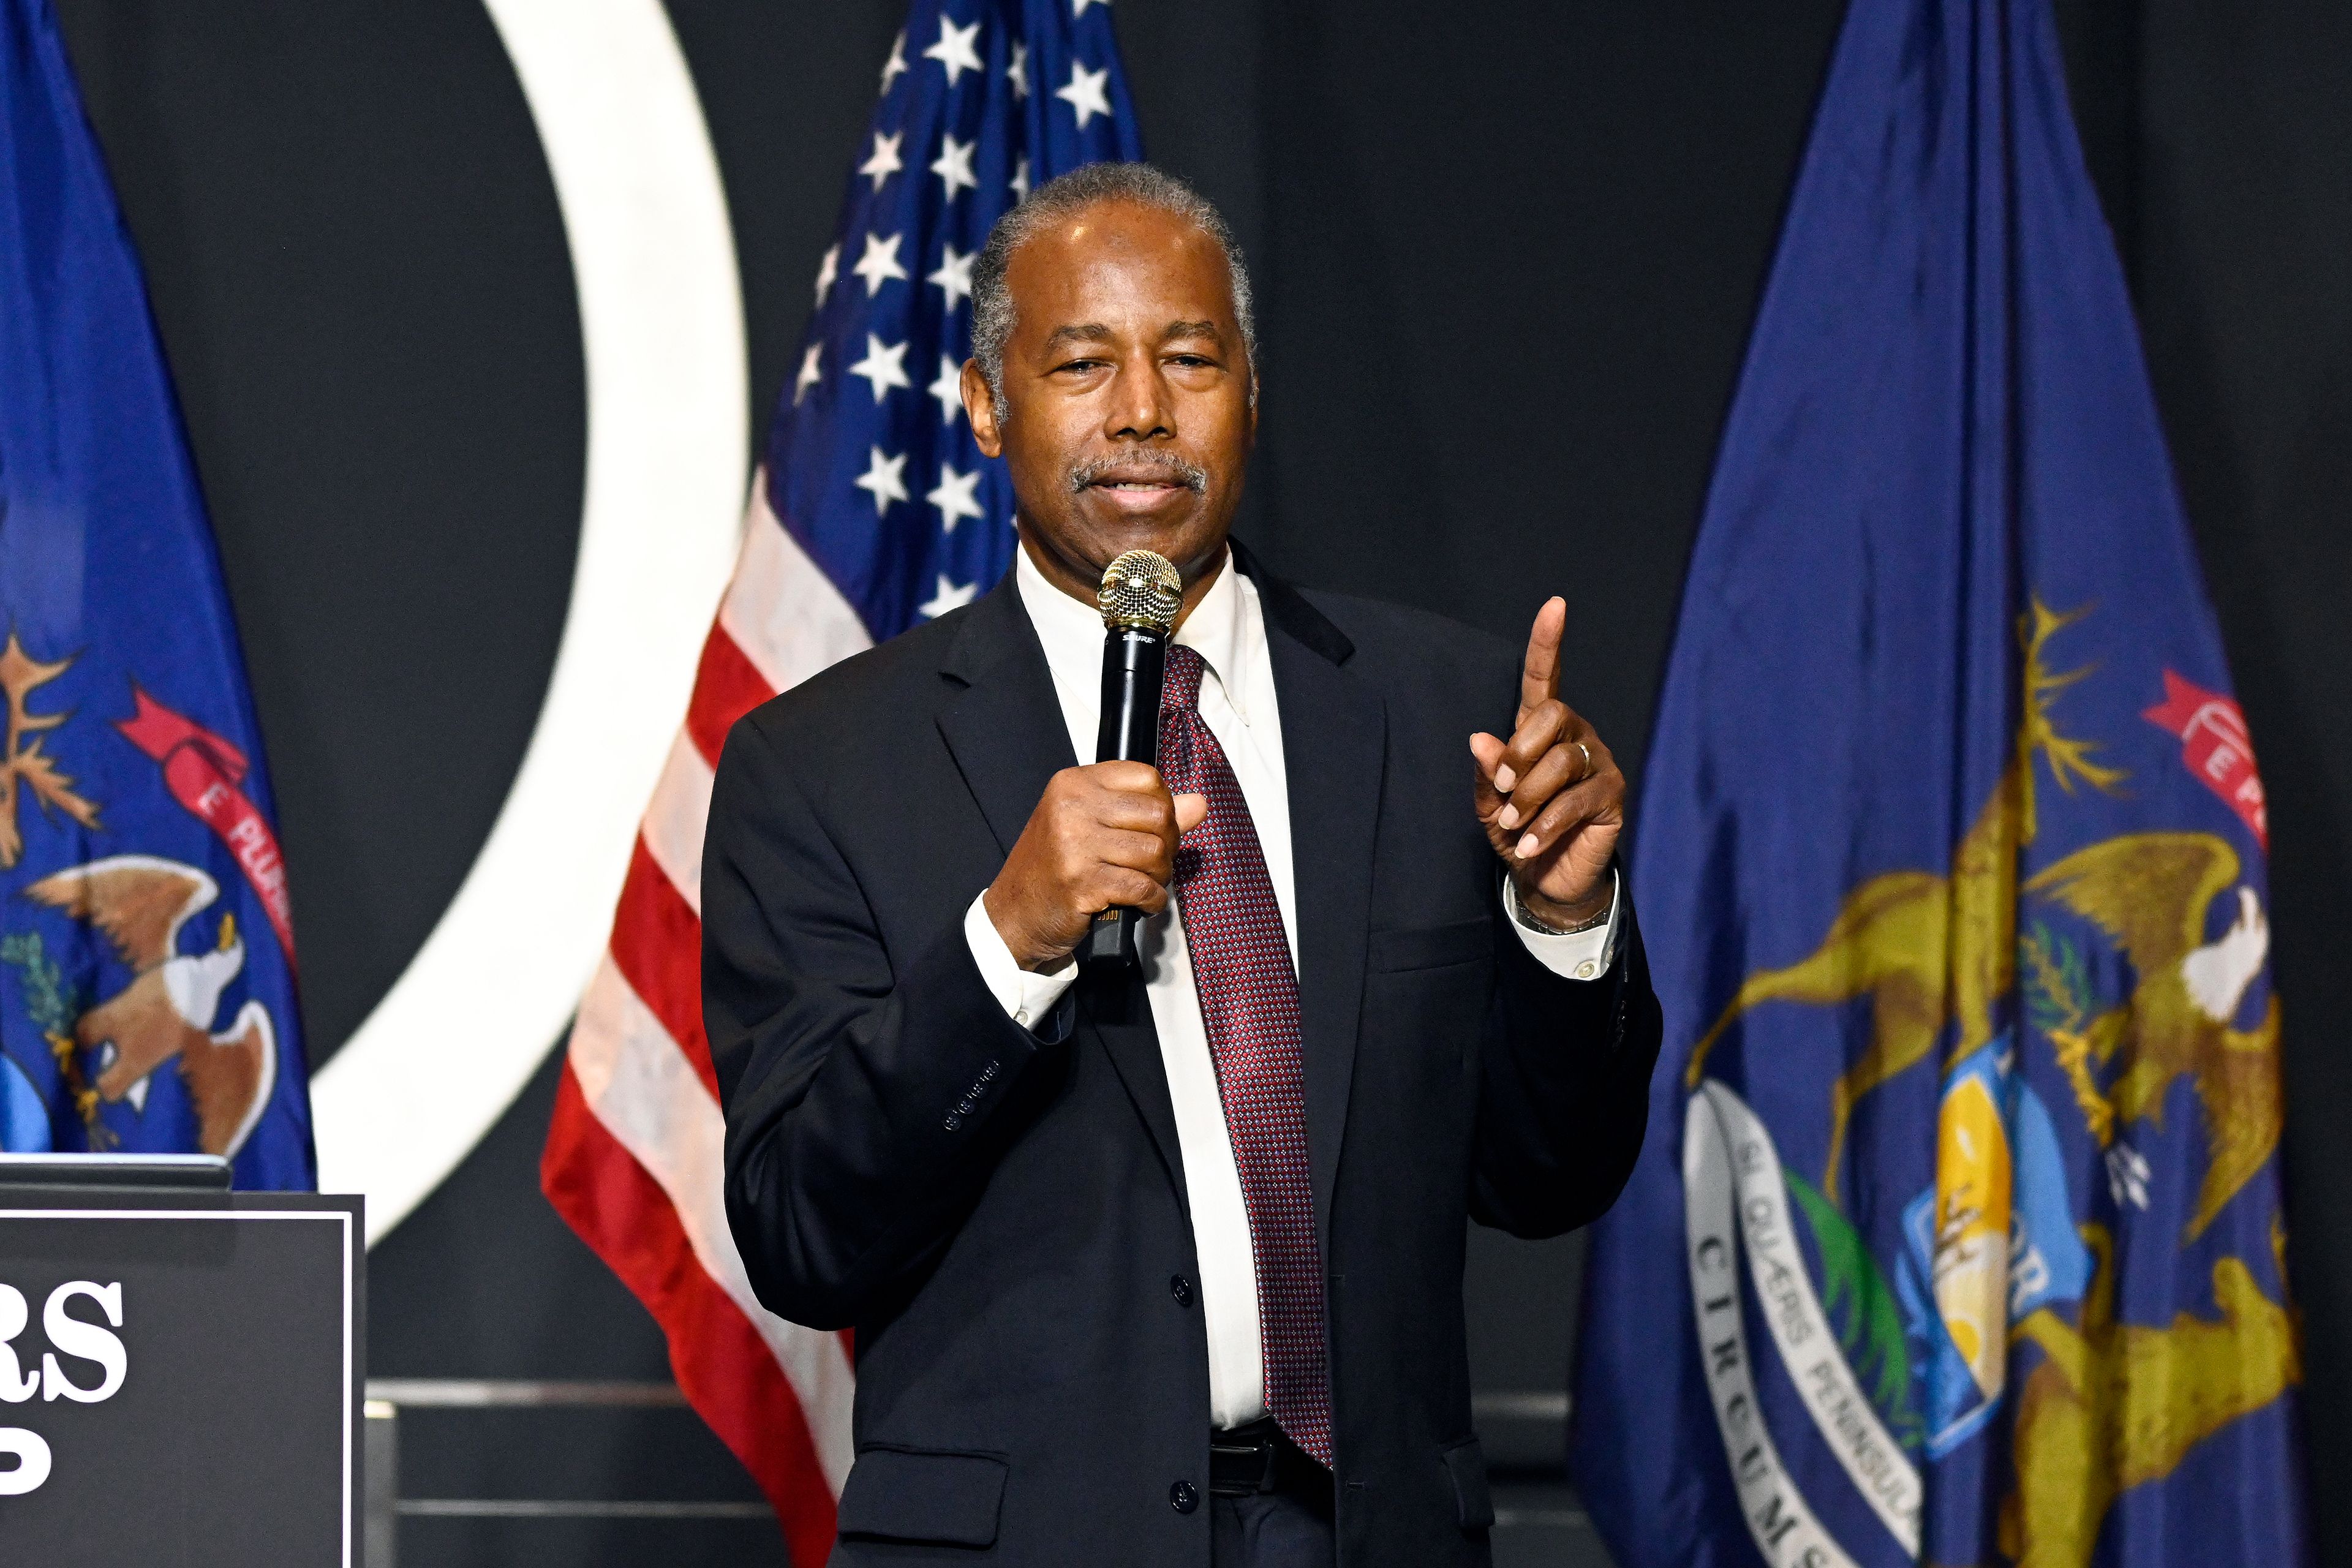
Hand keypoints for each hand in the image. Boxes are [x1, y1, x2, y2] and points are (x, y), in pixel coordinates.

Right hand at [983, 762, 1208, 969]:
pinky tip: (1142, 903)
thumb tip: (1199, 803)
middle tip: (1154, 862)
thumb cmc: (1053, 867)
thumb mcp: (1091, 826)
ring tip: (1145, 883)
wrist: (1014, 913)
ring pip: (1154, 853)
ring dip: (1160, 875)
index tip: (1154, 827)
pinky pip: (1143, 887)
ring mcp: (1076, 845)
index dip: (1164, 805)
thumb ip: (1146, 812)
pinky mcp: (1083, 883)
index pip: (1147, 777)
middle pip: (1158, 814)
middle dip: (1168, 844)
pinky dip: (1152, 900)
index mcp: (1074, 783)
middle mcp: (1073, 807)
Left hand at [1469, 597, 1623, 926]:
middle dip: (1519, 754)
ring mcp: (1598, 763)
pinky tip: (1530, 846)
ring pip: (1561, 761)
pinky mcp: (1612, 795)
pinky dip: (1545, 826)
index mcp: (1541, 730)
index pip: (1545, 677)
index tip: (1555, 605)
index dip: (1548, 642)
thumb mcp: (1491, 804)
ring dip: (1528, 799)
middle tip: (1505, 793)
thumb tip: (1480, 738)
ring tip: (1515, 826)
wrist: (1546, 878)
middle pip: (1552, 715)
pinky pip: (1576, 800)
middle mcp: (1575, 736)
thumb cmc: (1517, 832)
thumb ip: (1488, 773)